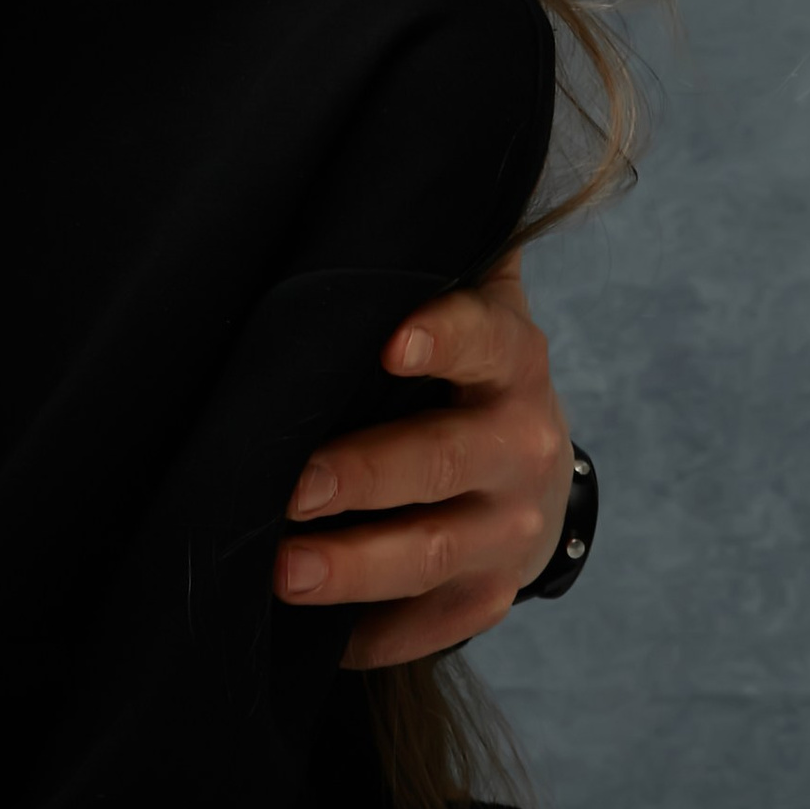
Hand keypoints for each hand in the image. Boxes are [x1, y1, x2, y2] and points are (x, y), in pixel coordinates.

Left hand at [273, 254, 573, 669]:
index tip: (388, 340)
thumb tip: (368, 164)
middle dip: (366, 476)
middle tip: (291, 486)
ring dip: (354, 568)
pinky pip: (432, 625)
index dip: (442, 337)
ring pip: (431, 555)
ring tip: (280, 573)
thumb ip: (435, 254)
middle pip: (445, 463)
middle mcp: (521, 445)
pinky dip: (375, 635)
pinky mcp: (488, 596)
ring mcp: (508, 530)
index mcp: (510, 361)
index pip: (485, 341)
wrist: (529, 467)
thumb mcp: (469, 305)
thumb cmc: (461, 369)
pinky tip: (314, 644)